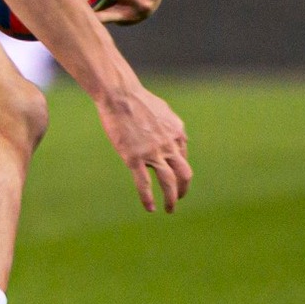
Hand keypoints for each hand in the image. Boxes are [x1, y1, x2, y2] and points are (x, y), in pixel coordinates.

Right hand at [97, 85, 190, 212]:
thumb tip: (179, 135)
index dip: (178, 169)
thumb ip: (172, 124)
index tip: (172, 176)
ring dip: (172, 198)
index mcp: (177, 132)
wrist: (120, 94)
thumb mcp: (163, 110)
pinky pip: (144, 184)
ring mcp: (153, 152)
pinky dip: (148, 198)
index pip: (183, 157)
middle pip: (184, 173)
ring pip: (169, 182)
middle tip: (178, 197)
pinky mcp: (135, 158)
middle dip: (183, 188)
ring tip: (170, 209)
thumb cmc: (137, 99)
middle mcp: (169, 145)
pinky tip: (151, 208)